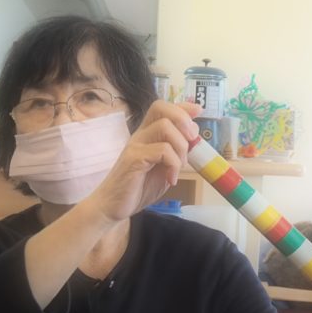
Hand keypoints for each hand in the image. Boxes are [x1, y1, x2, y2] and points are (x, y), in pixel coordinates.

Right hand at [89, 100, 200, 222]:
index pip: (162, 108)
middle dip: (183, 119)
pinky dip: (173, 165)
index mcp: (147, 135)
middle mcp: (140, 135)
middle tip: (192, 140)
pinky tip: (171, 179)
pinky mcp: (134, 159)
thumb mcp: (164, 168)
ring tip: (179, 167)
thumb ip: (176, 152)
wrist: (113, 206)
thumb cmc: (138, 188)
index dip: (182, 106)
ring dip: (181, 147)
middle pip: (160, 107)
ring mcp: (136, 145)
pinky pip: (162, 150)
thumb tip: (193, 136)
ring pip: (165, 127)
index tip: (199, 111)